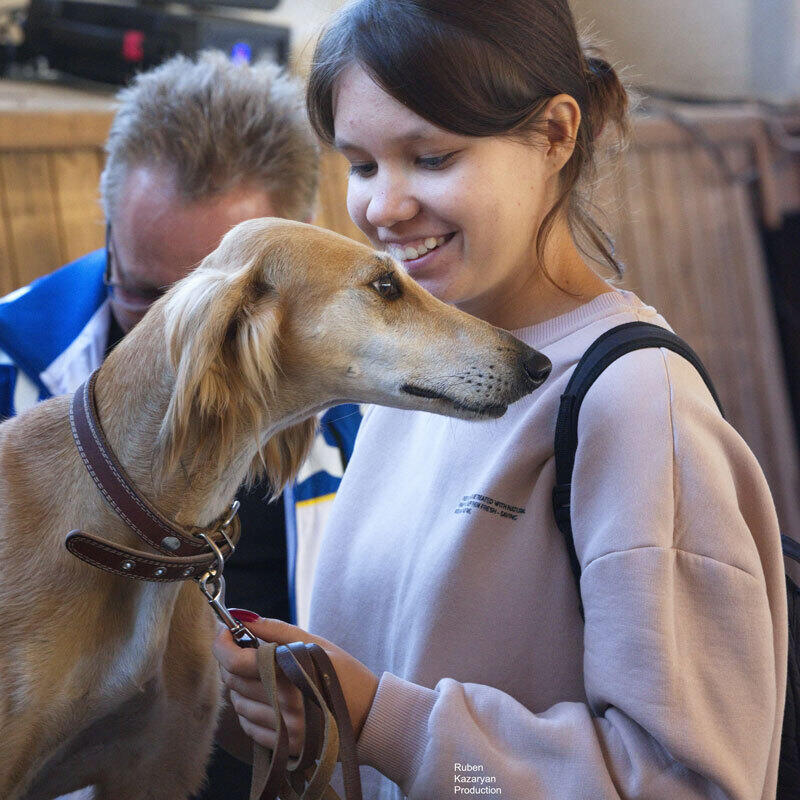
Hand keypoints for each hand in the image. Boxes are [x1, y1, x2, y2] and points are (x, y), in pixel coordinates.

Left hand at [212, 616, 379, 756]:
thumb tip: (242, 617)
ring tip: (264, 675)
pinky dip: (251, 709)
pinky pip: (249, 726)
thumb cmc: (344, 674)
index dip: (222, 644)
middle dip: (232, 661)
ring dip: (242, 686)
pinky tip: (269, 698)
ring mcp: (283, 729)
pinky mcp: (284, 745)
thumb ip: (276, 630)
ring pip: (237, 704)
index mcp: (291, 673)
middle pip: (232, 682)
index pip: (235, 662)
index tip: (226, 632)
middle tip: (246, 649)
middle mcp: (284, 705)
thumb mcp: (315, 643)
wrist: (370, 716)